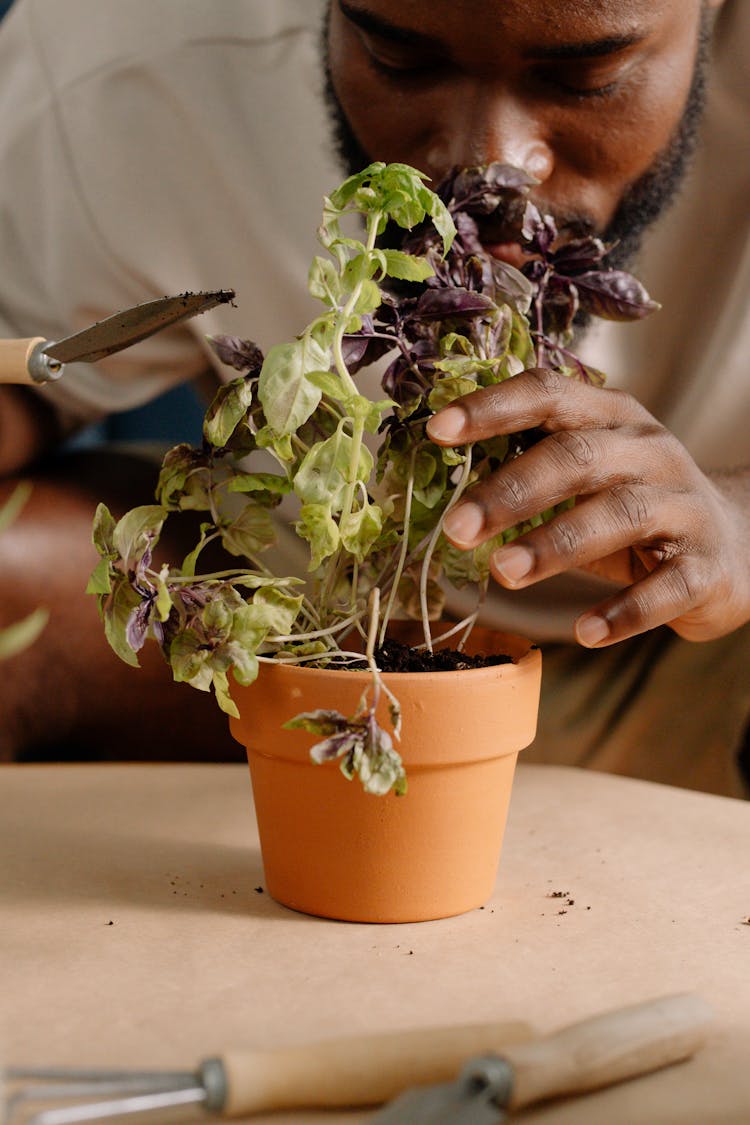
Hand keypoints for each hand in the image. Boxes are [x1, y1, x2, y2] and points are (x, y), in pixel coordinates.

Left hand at [426, 367, 749, 646]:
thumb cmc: (631, 505)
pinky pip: (666, 588)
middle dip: (511, 491)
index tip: (437, 430)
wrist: (738, 543)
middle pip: (578, 456)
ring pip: (620, 514)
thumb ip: (527, 469)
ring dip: (556, 544)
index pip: (549, 394)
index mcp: (610, 418)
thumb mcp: (586, 475)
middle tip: (456, 528)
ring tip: (502, 572)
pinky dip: (623, 611)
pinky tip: (582, 632)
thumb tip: (435, 491)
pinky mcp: (705, 565)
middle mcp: (649, 451)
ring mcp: (683, 506)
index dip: (493, 408)